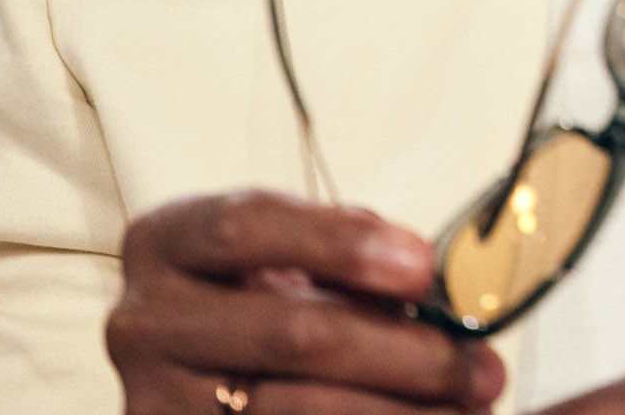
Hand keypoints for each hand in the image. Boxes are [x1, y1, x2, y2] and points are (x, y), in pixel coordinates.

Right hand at [109, 190, 504, 411]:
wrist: (192, 365)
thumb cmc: (260, 294)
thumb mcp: (288, 255)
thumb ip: (350, 257)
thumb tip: (439, 291)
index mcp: (167, 241)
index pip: (246, 227)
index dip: (339, 243)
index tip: (424, 266)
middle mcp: (143, 322)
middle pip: (291, 332)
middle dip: (405, 353)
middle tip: (481, 367)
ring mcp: (152, 400)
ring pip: (293, 409)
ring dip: (398, 412)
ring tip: (467, 408)